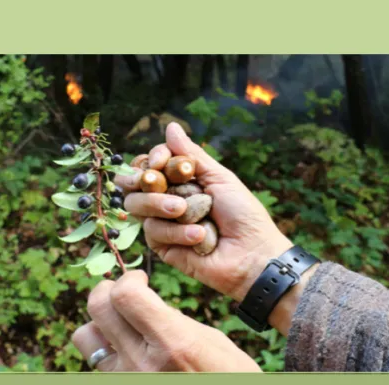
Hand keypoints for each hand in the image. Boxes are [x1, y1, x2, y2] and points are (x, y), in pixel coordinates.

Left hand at [72, 270, 261, 371]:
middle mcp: (142, 364)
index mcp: (173, 343)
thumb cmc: (230, 379)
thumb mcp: (211, 341)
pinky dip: (107, 350)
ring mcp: (125, 383)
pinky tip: (129, 352)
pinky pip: (96, 362)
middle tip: (127, 294)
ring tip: (124, 326)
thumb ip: (173, 319)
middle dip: (109, 290)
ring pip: (85, 336)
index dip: (129, 279)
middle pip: (98, 306)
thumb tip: (147, 303)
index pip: (125, 295)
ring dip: (100, 323)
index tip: (141, 281)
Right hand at [116, 123, 293, 302]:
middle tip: (153, 181)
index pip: (151, 163)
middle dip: (144, 181)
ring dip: (159, 206)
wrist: (253, 253)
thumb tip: (170, 126)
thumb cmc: (243, 214)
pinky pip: (153, 232)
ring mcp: (163, 224)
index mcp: (182, 181)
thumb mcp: (220, 178)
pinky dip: (176, 232)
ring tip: (183, 210)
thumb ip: (192, 155)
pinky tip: (198, 235)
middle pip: (135, 183)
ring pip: (137, 206)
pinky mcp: (163, 247)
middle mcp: (168, 200)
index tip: (159, 161)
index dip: (151, 158)